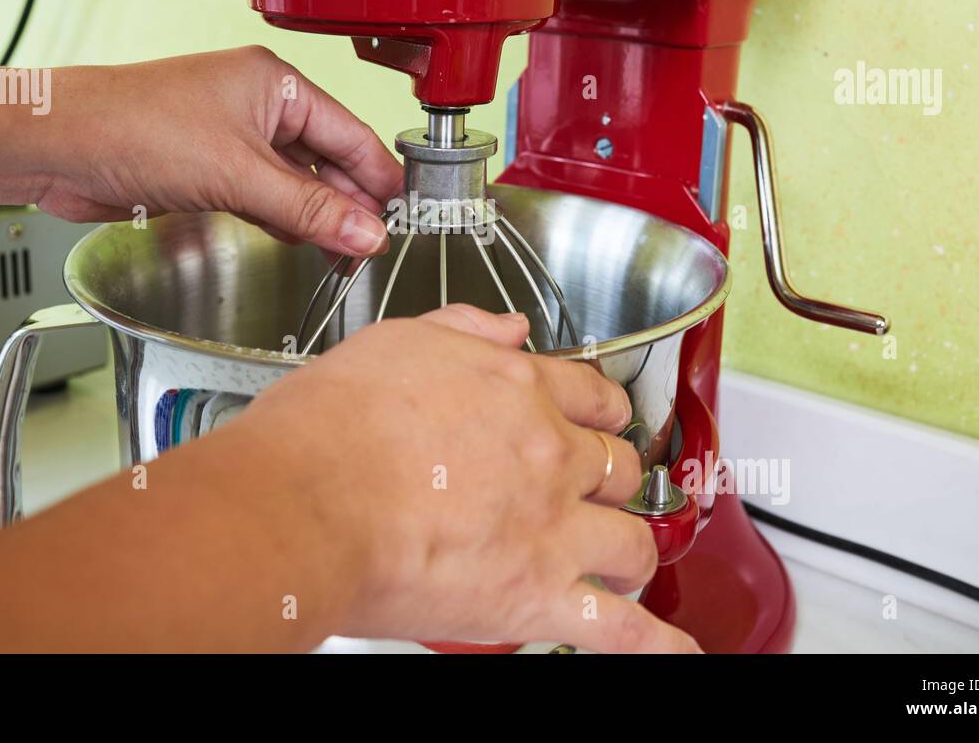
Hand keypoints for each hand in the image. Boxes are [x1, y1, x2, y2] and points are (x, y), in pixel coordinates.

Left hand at [38, 47, 401, 256]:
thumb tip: (365, 232)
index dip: (377, 178)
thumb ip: (307, 209)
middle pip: (324, 159)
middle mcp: (255, 106)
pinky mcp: (206, 169)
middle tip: (373, 245)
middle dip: (348, 203)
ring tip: (344, 252)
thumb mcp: (237, 174)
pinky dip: (282, 219)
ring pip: (292, 182)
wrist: (58, 146)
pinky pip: (261, 196)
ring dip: (316, 216)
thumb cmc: (132, 127)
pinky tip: (299, 240)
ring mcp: (229, 138)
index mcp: (273, 84)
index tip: (401, 216)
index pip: (349, 133)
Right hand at [227, 305, 701, 653]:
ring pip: (632, 542)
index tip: (597, 424)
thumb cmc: (328, 430)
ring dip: (630, 552)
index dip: (599, 414)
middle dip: (614, 481)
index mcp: (516, 387)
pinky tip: (675, 652)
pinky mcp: (536, 594)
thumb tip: (507, 326)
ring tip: (620, 562)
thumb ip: (462, 331)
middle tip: (600, 493)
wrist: (303, 502)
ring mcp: (551, 526)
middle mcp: (548, 452)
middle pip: (619, 468)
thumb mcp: (394, 343)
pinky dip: (655, 645)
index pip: (591, 395)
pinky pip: (618, 628)